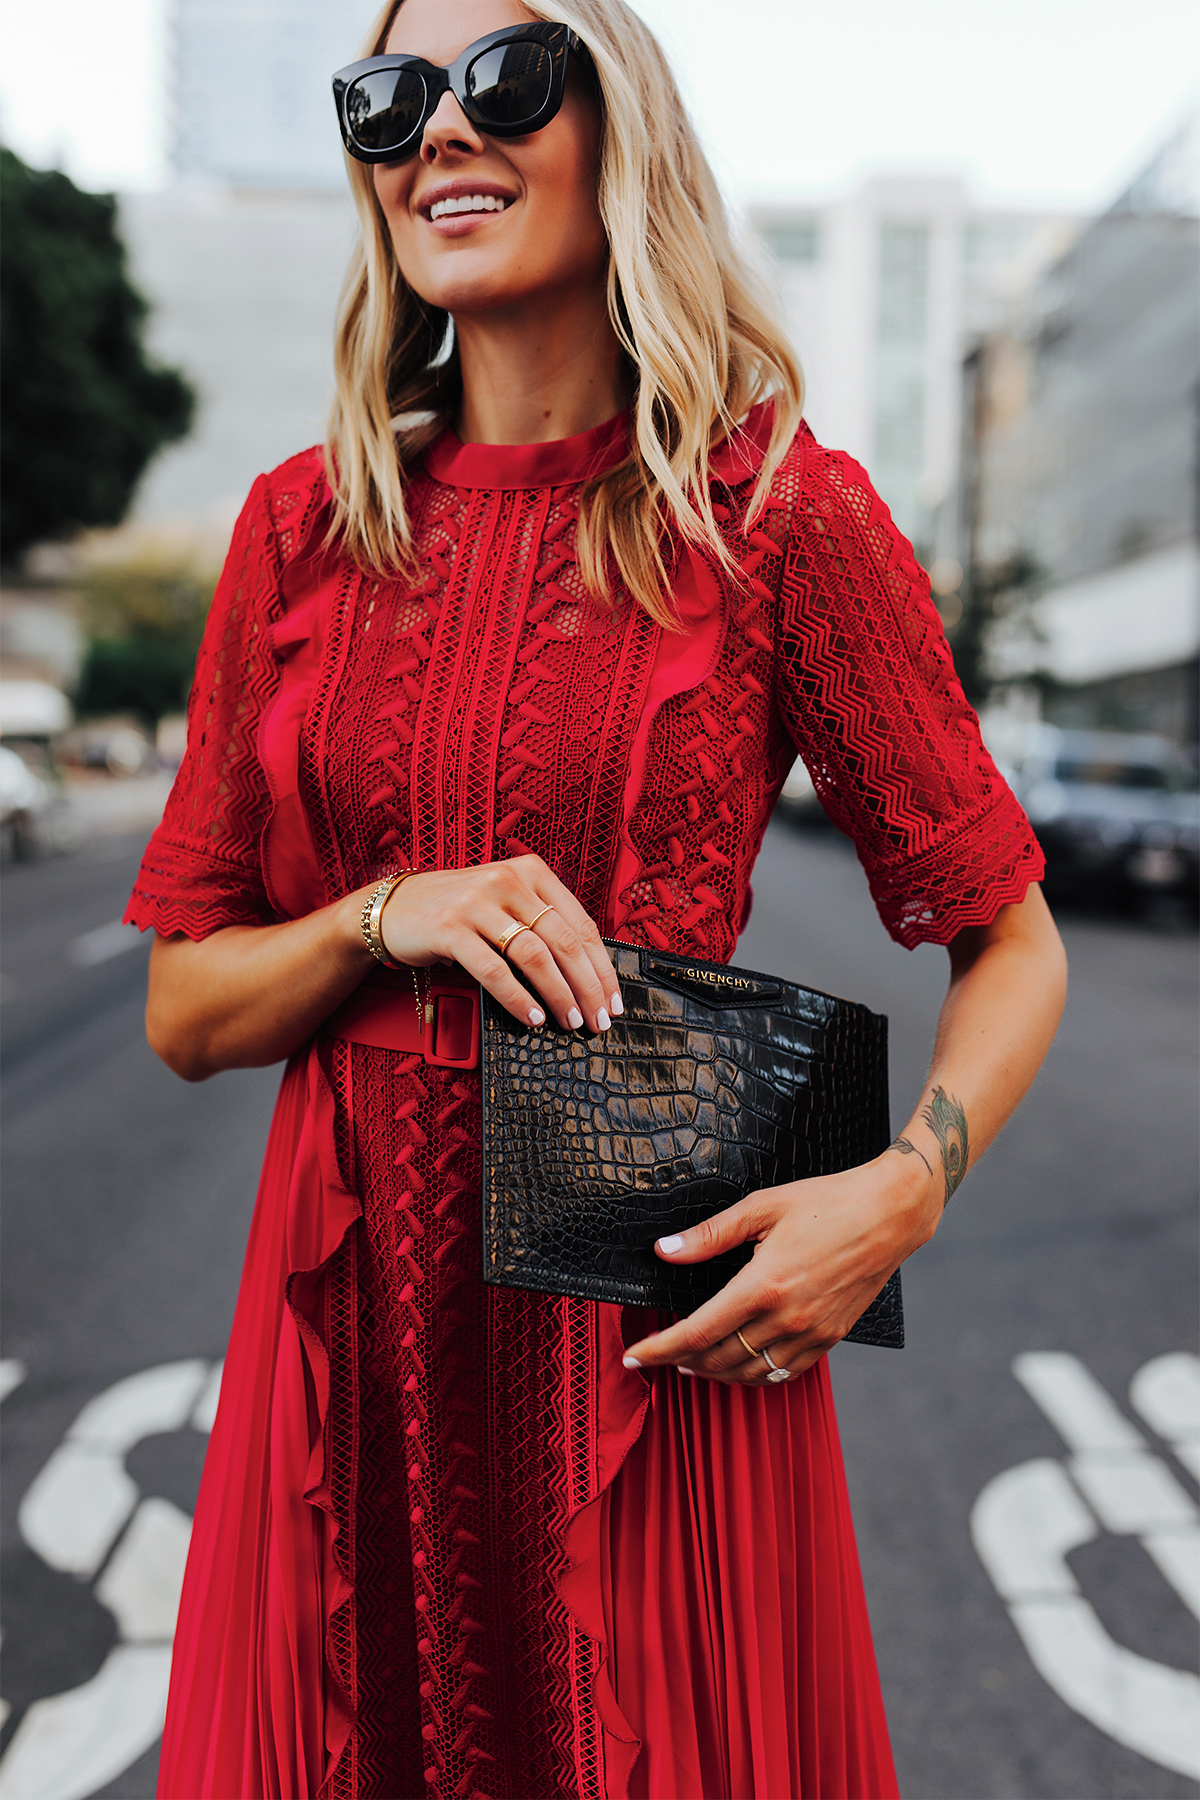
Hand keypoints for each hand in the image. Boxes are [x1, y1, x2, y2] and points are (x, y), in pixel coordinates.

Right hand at [378, 854, 620, 1034]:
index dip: (602, 967)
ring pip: (534, 955)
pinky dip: (518, 999)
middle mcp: (507, 881)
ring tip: (570, 1021)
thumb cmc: (459, 911)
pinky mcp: (450, 928)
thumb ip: (541, 922)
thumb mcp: (505, 903)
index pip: (581, 924)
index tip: (613, 999)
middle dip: (587, 987)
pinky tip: (533, 1018)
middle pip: (563, 941)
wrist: (395, 908)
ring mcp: (477, 903)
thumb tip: (587, 974)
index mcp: (531, 872)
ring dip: (558, 995)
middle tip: (598, 1019)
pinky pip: (494, 971)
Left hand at [623, 1155, 939, 1382]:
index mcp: (763, 1285)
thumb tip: (665, 1251)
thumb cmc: (826, 1202)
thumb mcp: (761, 1208)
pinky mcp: (830, 1337)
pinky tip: (742, 1366)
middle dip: (681, 1362)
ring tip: (692, 1364)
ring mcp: (811, 1333)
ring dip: (715, 1373)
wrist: (889, 1214)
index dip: (659, 1350)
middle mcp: (787, 1318)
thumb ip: (709, 1235)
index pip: (697, 1332)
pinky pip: (784, 1372)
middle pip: (719, 1359)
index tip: (633, 1357)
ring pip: (750, 1373)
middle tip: (658, 1356)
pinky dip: (755, 1376)